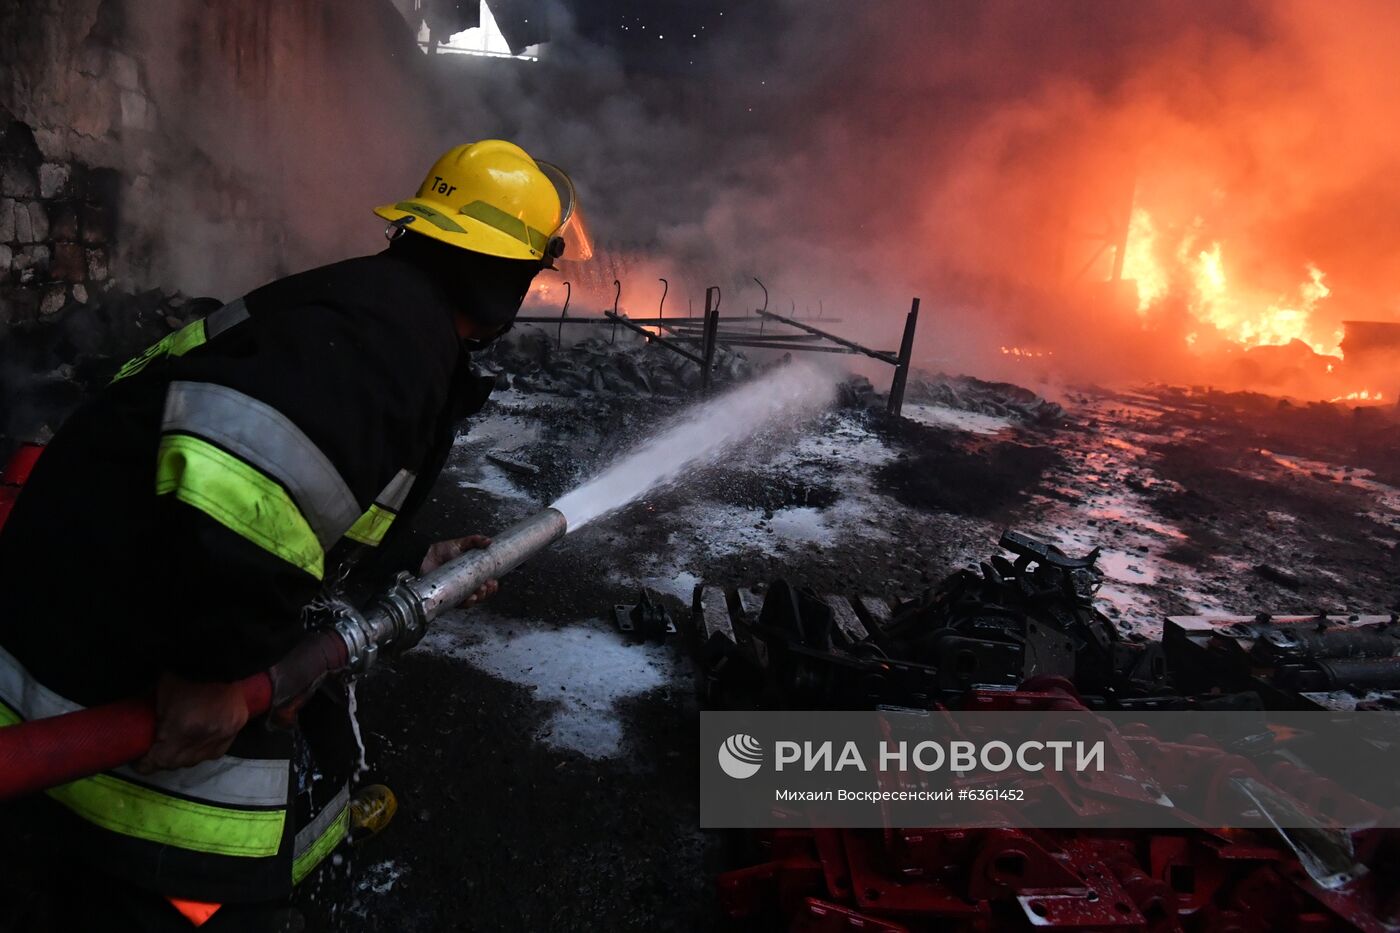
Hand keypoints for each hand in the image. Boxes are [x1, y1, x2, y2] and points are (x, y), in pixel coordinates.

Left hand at [134, 673, 249, 772]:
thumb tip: (143, 733)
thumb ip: (155, 719)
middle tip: (157, 751)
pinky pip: (217, 749)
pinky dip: (205, 749)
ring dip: (185, 756)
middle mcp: (204, 738)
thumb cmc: (184, 672)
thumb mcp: (160, 696)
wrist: (219, 656)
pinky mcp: (236, 727)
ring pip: (199, 759)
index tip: (140, 762)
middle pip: (179, 762)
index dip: (146, 764)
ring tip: (178, 746)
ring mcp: (223, 734)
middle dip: (166, 759)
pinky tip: (199, 742)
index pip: (160, 760)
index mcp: (181, 730)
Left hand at [419, 535, 498, 606]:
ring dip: (479, 598)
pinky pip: (460, 603)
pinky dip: (467, 603)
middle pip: (482, 593)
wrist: (425, 557)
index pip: (487, 583)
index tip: (494, 582)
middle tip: (486, 586)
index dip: (492, 585)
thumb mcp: (461, 544)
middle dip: (487, 592)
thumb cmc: (442, 551)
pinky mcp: (449, 596)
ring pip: (473, 600)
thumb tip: (489, 541)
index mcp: (473, 573)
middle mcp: (467, 584)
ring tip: (479, 591)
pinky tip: (470, 599)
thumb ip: (475, 541)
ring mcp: (458, 591)